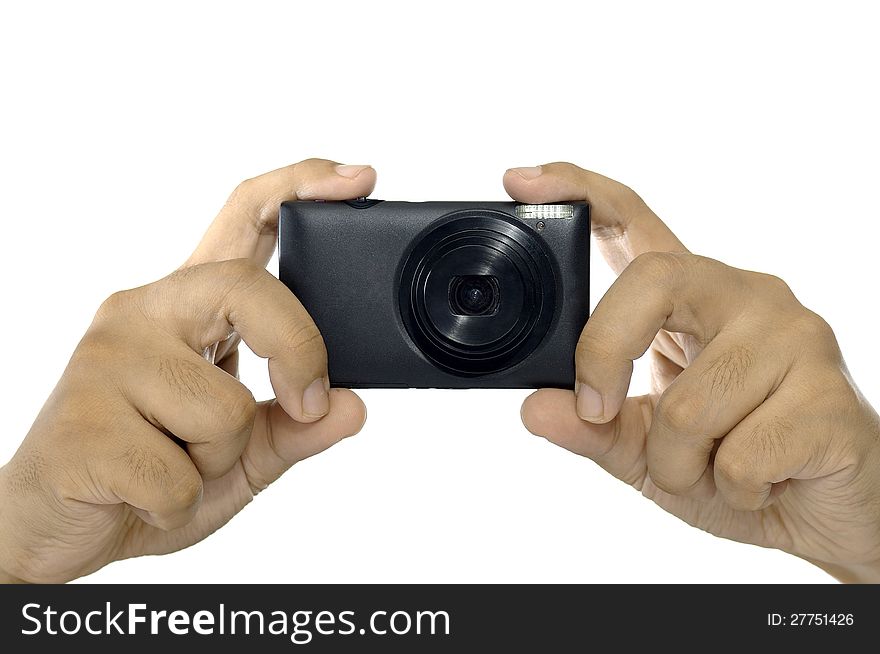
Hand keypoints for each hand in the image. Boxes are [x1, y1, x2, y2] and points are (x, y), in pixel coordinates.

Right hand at [0, 158, 375, 582]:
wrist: (50, 527)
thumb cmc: (143, 475)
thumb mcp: (238, 454)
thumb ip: (295, 428)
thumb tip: (351, 405)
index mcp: (187, 310)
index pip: (243, 219)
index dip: (300, 187)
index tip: (358, 178)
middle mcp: (144, 313)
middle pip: (247, 288)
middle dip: (295, 349)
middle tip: (302, 400)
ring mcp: (106, 361)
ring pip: (224, 408)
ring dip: (217, 462)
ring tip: (174, 464)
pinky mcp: (81, 422)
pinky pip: (178, 474)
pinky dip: (178, 504)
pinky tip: (142, 495)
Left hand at [505, 163, 879, 582]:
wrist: (830, 510)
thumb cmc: (738, 463)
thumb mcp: (647, 452)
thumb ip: (592, 429)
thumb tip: (534, 408)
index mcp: (693, 299)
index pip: (634, 220)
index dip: (579, 191)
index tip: (521, 180)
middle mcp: (744, 296)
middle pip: (651, 279)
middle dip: (606, 353)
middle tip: (602, 410)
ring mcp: (793, 336)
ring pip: (688, 405)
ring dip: (679, 465)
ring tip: (713, 469)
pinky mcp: (829, 393)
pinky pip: (740, 455)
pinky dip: (730, 490)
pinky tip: (759, 481)